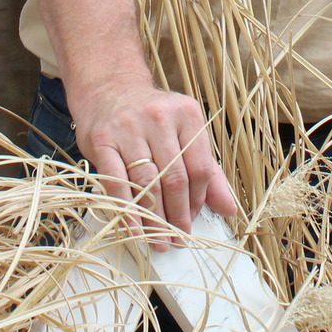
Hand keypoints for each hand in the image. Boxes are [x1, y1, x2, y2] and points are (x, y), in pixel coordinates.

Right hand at [70, 79, 237, 248]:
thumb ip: (207, 171)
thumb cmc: (152, 119)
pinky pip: (116, 181)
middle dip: (177, 216)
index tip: (191, 221)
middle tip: (177, 240)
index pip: (199, 168)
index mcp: (187, 115)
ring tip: (158, 241)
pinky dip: (126, 209)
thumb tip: (229, 209)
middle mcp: (160, 118)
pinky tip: (133, 228)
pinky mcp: (103, 139)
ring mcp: (129, 128)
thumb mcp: (185, 135)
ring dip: (154, 219)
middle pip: (175, 179)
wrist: (109, 90)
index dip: (197, 201)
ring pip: (147, 183)